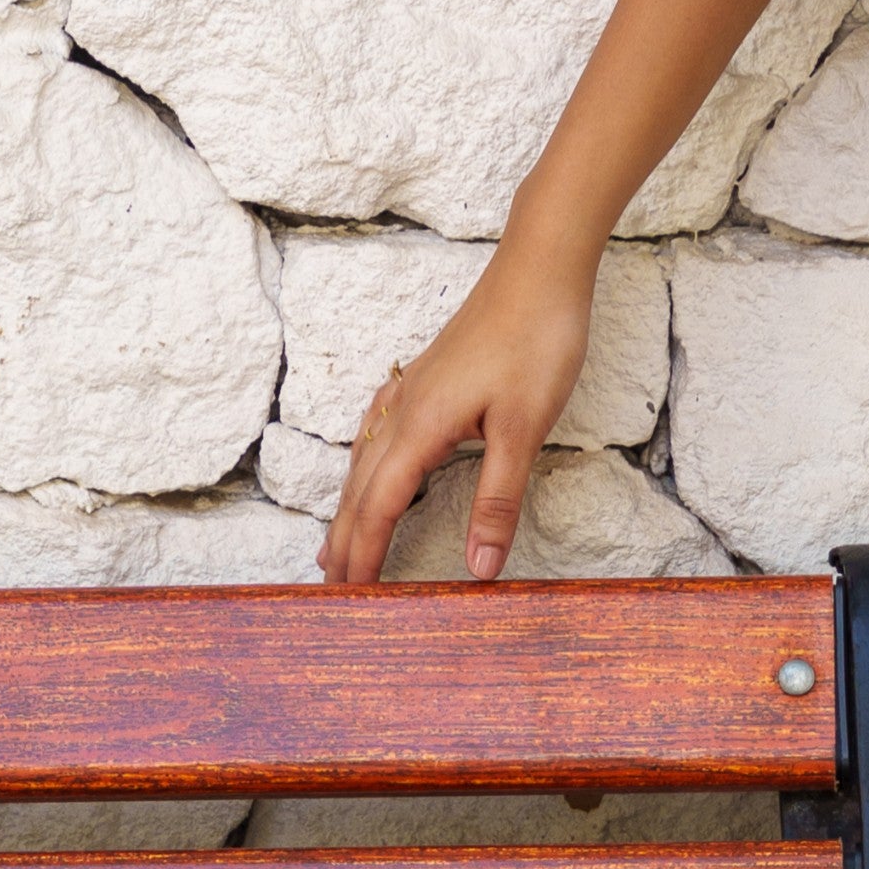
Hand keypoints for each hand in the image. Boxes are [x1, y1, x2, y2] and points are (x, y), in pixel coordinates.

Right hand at [315, 232, 601, 586]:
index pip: (379, 508)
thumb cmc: (536, 340)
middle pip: (360, 490)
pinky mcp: (423, 378)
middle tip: (329, 590)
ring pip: (363, 462)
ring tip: (334, 545)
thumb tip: (480, 567)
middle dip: (344, 542)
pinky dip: (362, 468)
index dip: (364, 555)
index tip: (350, 598)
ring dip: (348, 509)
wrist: (538, 269)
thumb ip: (497, 500)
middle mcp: (401, 410)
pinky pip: (375, 433)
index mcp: (420, 427)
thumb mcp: (523, 428)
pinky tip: (365, 466)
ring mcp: (408, 391)